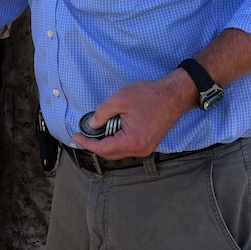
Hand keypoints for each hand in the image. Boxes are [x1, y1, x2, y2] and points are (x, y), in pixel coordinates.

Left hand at [71, 71, 192, 158]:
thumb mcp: (120, 99)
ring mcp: (146, 149)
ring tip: (101, 125)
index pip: (103, 149)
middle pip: (110, 154)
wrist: (174, 96)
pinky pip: (127, 147)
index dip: (87, 143)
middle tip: (85, 131)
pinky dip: (117, 140)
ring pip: (118, 151)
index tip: (76, 135)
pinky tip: (114, 127)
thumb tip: (93, 124)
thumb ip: (103, 112)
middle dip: (95, 143)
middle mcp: (140, 149)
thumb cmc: (151, 96)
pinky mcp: (148, 144)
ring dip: (107, 141)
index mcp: (132, 141)